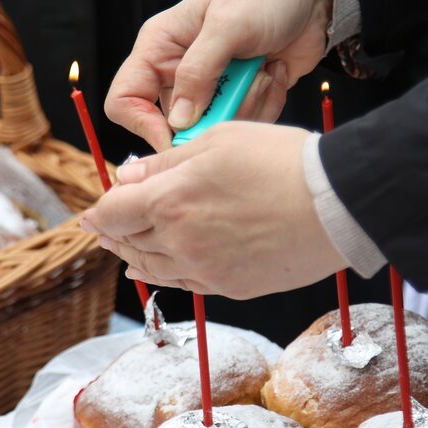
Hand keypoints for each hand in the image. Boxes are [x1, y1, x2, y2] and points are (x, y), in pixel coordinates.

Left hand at [80, 122, 346, 298]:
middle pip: (128, 243)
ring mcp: (204, 268)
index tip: (91, 213)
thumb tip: (128, 176)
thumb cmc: (282, 162)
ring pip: (152, 269)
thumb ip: (166, 163)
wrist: (336, 205)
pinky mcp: (230, 286)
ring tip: (123, 252)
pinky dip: (163, 275)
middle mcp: (179, 241)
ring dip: (133, 258)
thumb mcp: (217, 140)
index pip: (112, 212)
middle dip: (112, 235)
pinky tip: (156, 272)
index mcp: (169, 200)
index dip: (98, 212)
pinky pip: (184, 283)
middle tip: (103, 230)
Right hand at [105, 0, 332, 150]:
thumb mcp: (228, 24)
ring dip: (247, 105)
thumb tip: (177, 122)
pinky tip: (275, 73)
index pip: (125, 99)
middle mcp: (179, 71)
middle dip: (213, 118)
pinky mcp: (240, 99)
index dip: (143, 125)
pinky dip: (266, 104)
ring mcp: (211, 88)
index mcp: (159, 47)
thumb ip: (199, 72)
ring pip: (214, 130)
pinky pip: (245, 125)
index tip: (177, 138)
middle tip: (244, 88)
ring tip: (265, 71)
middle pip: (175, 125)